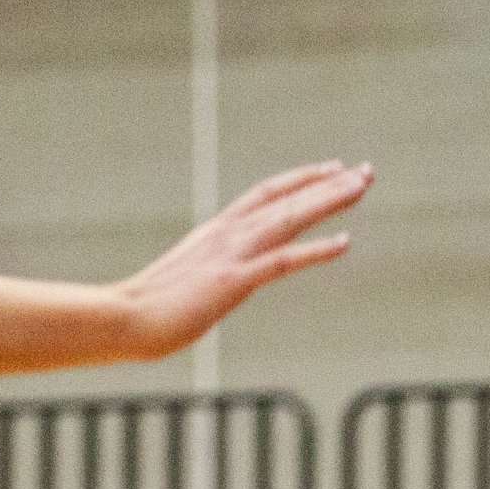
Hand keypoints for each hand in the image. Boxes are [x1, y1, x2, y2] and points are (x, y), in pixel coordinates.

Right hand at [116, 161, 370, 357]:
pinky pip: (282, 260)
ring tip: (362, 188)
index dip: (301, 179)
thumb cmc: (146, 309)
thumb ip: (206, 276)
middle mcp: (226, 234)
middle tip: (366, 172)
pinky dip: (315, 249)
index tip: (333, 169)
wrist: (122, 319)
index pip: (266, 194)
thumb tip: (213, 285)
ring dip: (328, 201)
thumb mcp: (185, 283)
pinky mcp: (232, 281)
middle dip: (328, 184)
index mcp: (216, 232)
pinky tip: (345, 241)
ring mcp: (230, 255)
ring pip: (288, 218)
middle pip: (286, 198)